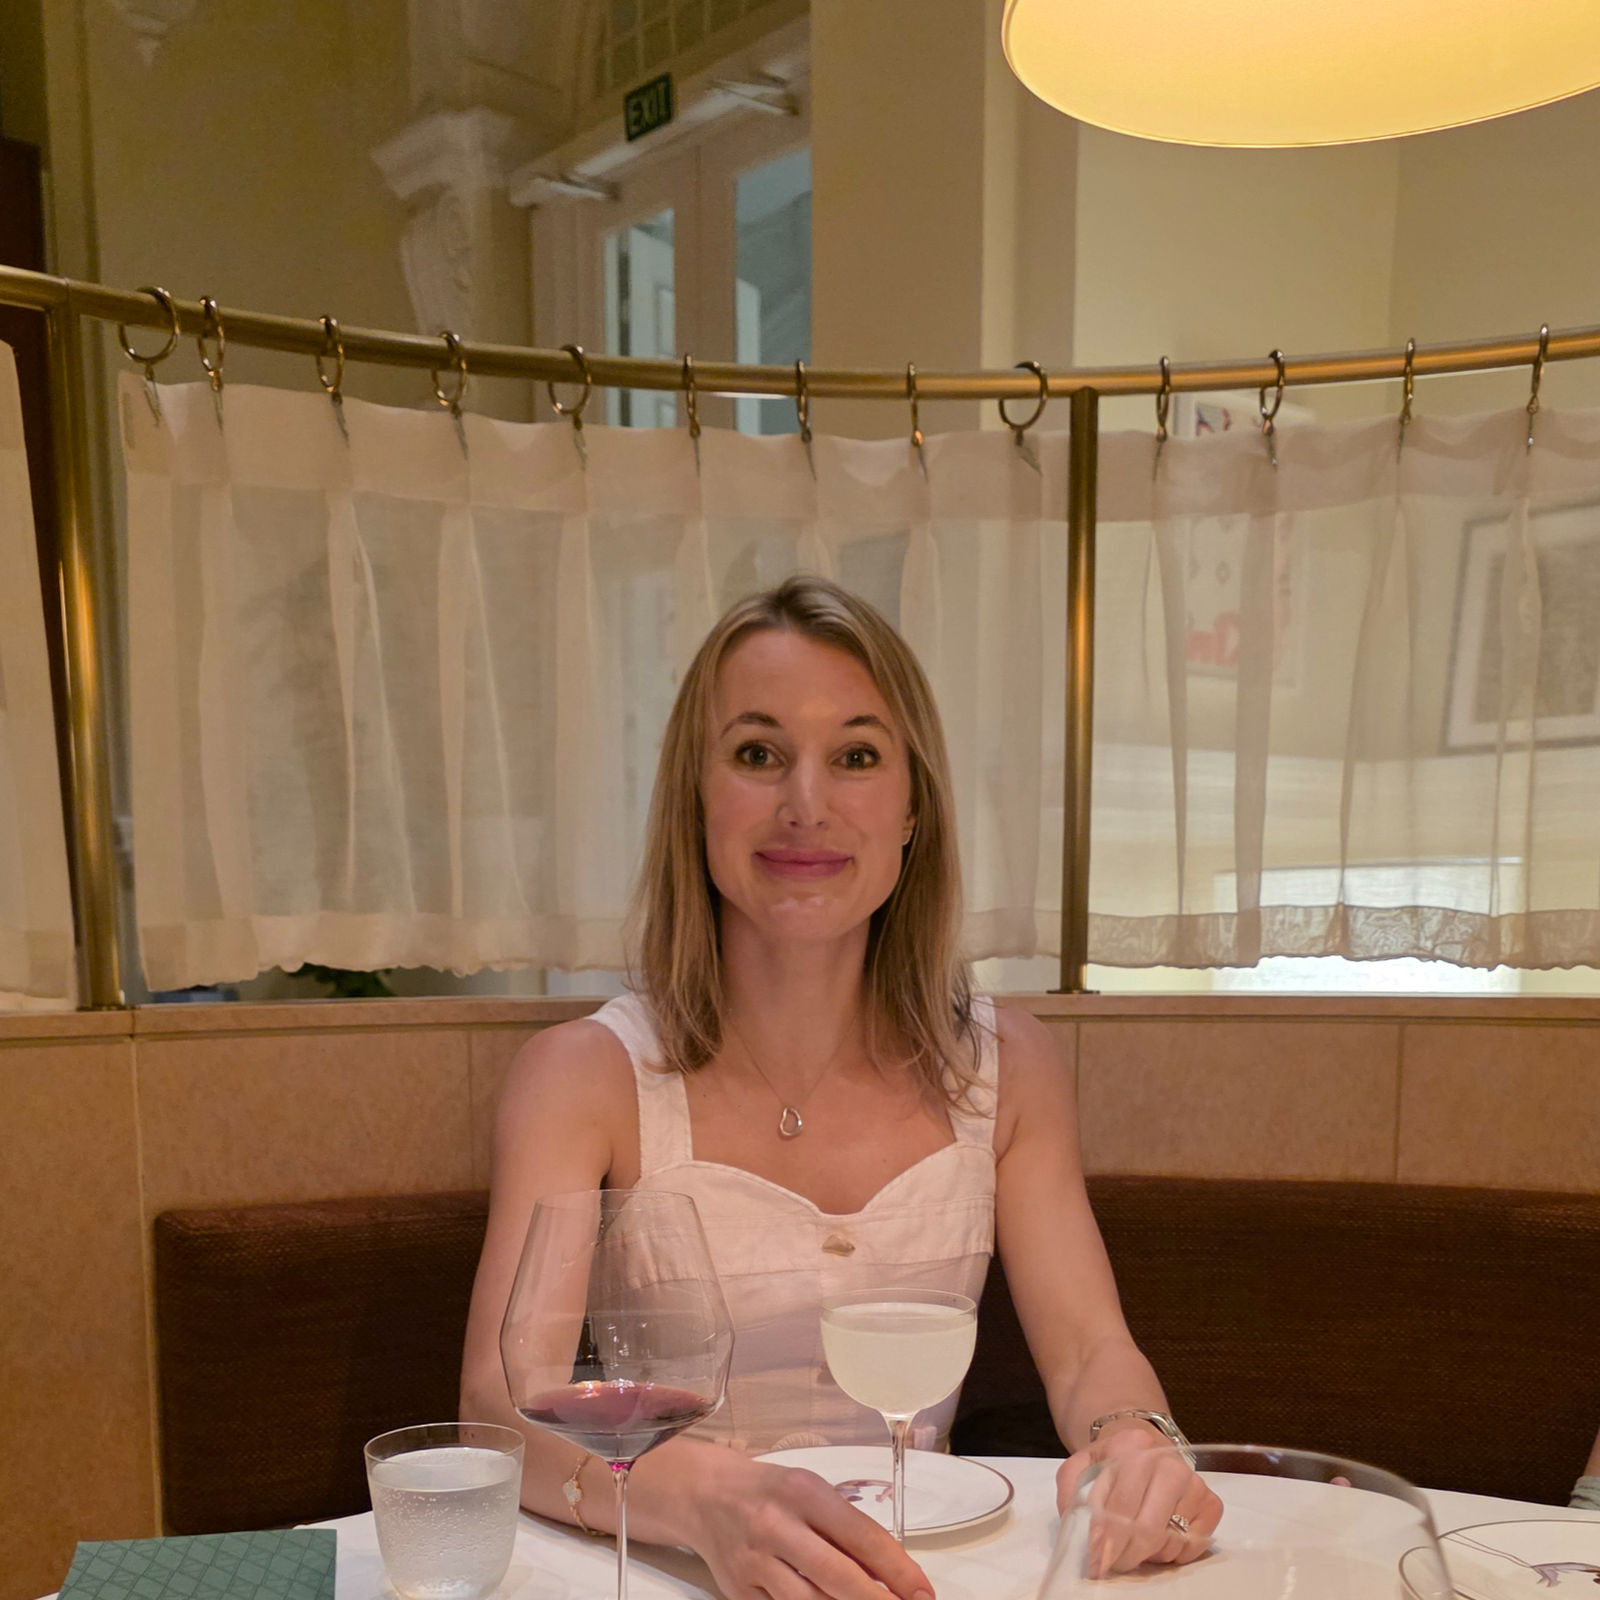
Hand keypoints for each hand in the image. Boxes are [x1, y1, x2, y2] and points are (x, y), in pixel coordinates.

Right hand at [685, 1453, 934, 1599]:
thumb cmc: (773, 1494)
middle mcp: (777, 1526)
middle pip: (838, 1577)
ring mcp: (755, 1563)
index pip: (861, 1536)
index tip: (923, 1594)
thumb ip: (848, 1531)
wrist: (707, 1495)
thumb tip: (893, 1576)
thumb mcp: (812, 1493)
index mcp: (804, 1493)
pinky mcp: (739, 1593)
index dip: (898, 1570)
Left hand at [1055, 1423, 1222, 1572]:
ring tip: (1133, 1543)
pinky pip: (1193, 1546)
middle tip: (1113, 1562)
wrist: (1141, 1441)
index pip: (1119, 1505)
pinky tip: (1159, 1538)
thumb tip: (1076, 1528)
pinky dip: (1173, 1553)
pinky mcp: (1211, 1502)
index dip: (1105, 1538)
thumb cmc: (1110, 1460)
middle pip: (1147, 1529)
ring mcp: (1193, 1482)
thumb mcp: (1082, 1465)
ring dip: (1148, 1554)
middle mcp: (1167, 1462)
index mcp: (1131, 1447)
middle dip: (1126, 1555)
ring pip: (1170, 1541)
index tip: (1095, 1557)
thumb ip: (1072, 1490)